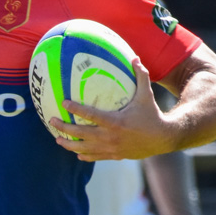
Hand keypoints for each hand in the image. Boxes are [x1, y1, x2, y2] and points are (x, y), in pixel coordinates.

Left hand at [48, 59, 174, 161]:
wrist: (164, 138)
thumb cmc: (152, 114)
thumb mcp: (147, 94)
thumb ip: (140, 76)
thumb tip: (134, 57)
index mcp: (115, 121)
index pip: (90, 115)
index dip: (75, 109)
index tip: (63, 103)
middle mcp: (110, 137)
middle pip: (80, 134)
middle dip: (64, 128)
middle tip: (52, 121)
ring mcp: (111, 148)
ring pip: (84, 149)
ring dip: (68, 144)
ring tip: (58, 139)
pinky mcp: (114, 156)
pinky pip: (94, 157)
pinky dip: (84, 155)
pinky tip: (76, 152)